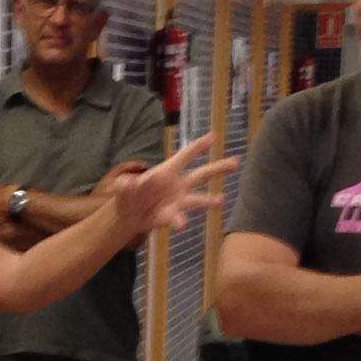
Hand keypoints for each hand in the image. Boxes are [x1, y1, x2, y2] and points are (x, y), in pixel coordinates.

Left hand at [110, 135, 239, 239]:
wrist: (128, 216)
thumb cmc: (128, 194)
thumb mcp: (123, 187)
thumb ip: (127, 184)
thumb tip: (132, 182)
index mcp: (168, 170)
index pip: (186, 156)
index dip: (199, 146)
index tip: (214, 137)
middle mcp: (178, 184)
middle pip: (202, 174)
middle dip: (219, 168)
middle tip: (236, 162)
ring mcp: (178, 201)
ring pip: (198, 199)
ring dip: (209, 200)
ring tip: (221, 200)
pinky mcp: (173, 216)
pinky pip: (178, 218)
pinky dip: (178, 221)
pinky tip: (181, 224)